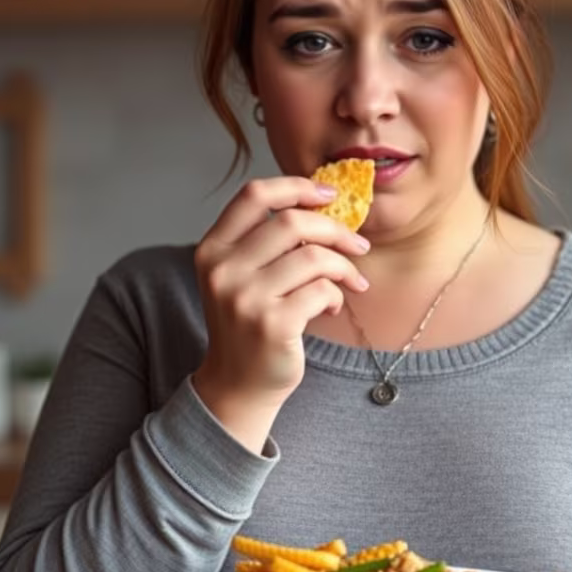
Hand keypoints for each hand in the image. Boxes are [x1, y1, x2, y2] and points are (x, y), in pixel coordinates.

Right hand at [191, 176, 369, 445]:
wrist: (238, 384)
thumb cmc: (250, 323)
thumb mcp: (242, 276)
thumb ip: (267, 241)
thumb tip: (325, 203)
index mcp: (213, 249)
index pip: (254, 195)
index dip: (296, 187)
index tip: (329, 195)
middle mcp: (223, 270)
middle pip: (292, 222)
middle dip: (335, 229)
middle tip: (358, 244)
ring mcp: (246, 298)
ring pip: (314, 257)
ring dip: (342, 267)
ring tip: (349, 282)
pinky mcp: (273, 324)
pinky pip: (323, 290)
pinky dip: (336, 296)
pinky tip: (330, 308)